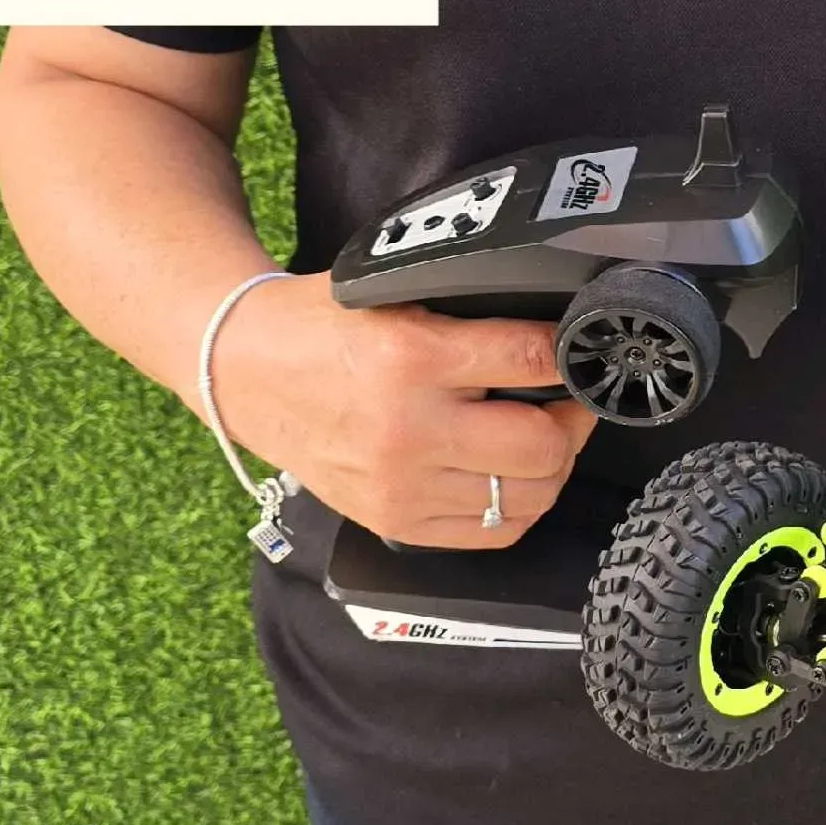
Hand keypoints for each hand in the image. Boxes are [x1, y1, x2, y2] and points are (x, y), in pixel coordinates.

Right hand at [206, 273, 595, 547]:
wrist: (244, 373)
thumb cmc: (320, 327)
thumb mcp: (393, 293)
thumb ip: (468, 316)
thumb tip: (550, 333)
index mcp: (412, 357)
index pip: (531, 359)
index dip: (569, 354)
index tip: (581, 350)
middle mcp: (410, 429)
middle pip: (543, 445)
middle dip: (571, 419)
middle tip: (569, 399)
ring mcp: (402, 485)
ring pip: (529, 495)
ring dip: (552, 464)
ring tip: (544, 435)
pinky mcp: (395, 520)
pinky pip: (495, 531)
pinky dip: (519, 504)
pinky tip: (513, 475)